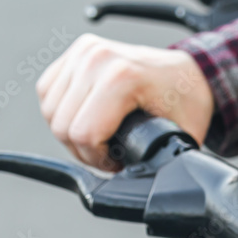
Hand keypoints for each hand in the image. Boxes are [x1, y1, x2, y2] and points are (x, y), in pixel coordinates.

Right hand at [36, 34, 214, 169]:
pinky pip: (48, 92)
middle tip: (108, 156)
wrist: (189, 72)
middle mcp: (97, 59)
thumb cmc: (186, 102)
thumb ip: (158, 160)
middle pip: (62, 125)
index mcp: (123, 77)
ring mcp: (84, 51)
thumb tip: (144, 185)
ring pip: (50, 111)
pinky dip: (61, 113)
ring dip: (70, 134)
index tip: (117, 164)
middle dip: (83, 151)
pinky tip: (85, 120)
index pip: (84, 133)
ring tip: (99, 140)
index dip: (97, 161)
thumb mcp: (180, 137)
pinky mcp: (75, 52)